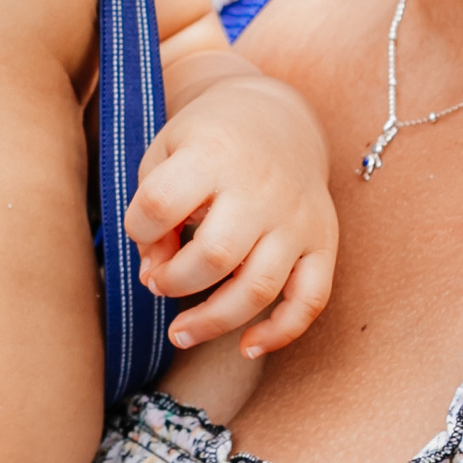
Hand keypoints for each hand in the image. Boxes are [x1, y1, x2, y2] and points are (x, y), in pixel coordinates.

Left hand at [126, 71, 337, 355]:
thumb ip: (150, 209)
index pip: (162, 205)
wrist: (277, 116)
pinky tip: (247, 346)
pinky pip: (311, 299)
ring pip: (259, 288)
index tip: (142, 232)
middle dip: (174, 283)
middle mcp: (261, 188)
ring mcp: (297, 218)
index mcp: (214, 154)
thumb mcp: (166, 153)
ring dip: (213, 321)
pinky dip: (281, 332)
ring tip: (181, 333)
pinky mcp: (323, 241)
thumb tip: (154, 275)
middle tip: (158, 283)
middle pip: (214, 256)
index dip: (139, 230)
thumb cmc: (209, 141)